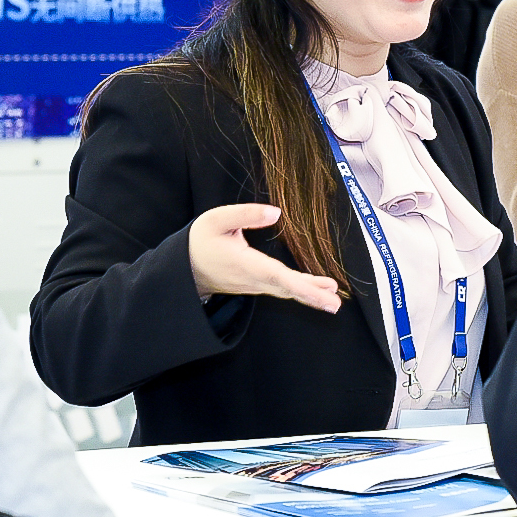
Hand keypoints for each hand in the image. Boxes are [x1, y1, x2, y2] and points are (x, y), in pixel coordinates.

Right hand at [188, 203, 340, 312]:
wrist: (183, 268)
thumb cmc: (200, 241)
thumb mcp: (217, 219)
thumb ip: (246, 214)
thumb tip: (276, 212)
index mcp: (245, 264)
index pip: (278, 275)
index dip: (302, 285)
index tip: (322, 292)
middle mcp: (253, 279)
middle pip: (286, 289)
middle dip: (311, 297)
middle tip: (334, 304)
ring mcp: (254, 284)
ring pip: (285, 290)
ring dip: (309, 295)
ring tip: (332, 299)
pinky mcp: (255, 284)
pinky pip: (280, 289)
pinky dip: (299, 291)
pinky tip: (315, 290)